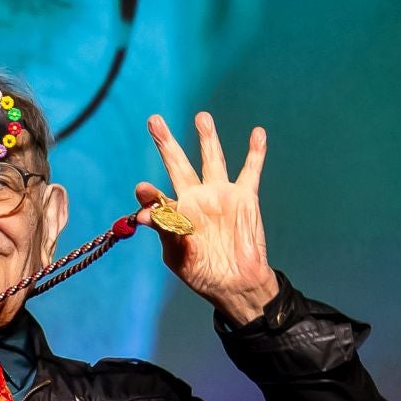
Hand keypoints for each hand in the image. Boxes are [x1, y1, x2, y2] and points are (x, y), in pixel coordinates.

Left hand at [135, 114, 279, 323]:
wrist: (236, 284)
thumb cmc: (202, 272)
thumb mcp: (178, 256)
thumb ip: (165, 231)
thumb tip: (143, 215)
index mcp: (175, 213)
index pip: (157, 197)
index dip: (149, 194)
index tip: (143, 188)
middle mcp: (195, 198)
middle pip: (178, 164)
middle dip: (166, 142)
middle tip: (154, 120)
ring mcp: (220, 195)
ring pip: (212, 159)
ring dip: (208, 137)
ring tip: (202, 117)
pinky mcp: (244, 198)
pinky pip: (250, 171)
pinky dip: (255, 153)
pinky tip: (258, 133)